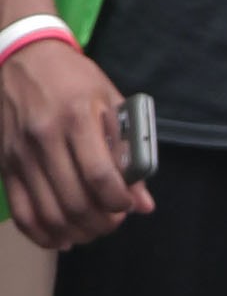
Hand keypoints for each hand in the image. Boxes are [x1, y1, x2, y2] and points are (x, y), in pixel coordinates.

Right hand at [1, 40, 151, 248]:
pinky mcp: (6, 164)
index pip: (100, 176)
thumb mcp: (110, 102)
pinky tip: (61, 238)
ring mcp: (21, 154)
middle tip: (113, 221)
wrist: (24, 57)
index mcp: (76, 118)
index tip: (127, 205)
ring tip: (92, 229)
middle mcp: (45, 138)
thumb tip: (144, 202)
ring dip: (76, 232)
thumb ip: (129, 152)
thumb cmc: (73, 79)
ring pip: (49, 214)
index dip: (118, 201)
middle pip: (74, 201)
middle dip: (101, 222)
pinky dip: (42, 234)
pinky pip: (22, 212)